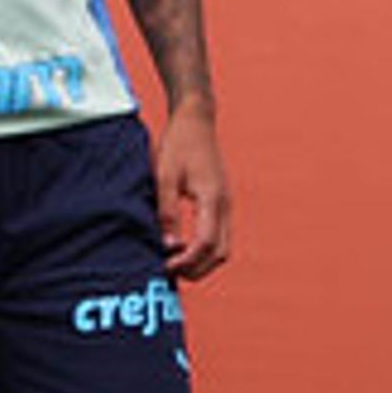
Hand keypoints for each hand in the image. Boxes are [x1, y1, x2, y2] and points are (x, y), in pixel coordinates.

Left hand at [153, 105, 232, 280]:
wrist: (196, 120)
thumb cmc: (178, 145)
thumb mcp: (165, 177)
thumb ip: (167, 212)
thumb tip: (168, 246)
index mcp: (212, 199)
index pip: (205, 243)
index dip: (186, 262)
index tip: (165, 267)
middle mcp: (225, 205)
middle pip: (220, 253)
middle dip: (197, 268)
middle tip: (169, 272)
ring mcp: (226, 204)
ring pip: (223, 247)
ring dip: (202, 261)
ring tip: (175, 262)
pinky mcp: (222, 203)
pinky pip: (220, 235)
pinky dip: (205, 249)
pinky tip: (183, 246)